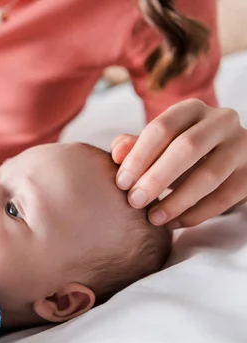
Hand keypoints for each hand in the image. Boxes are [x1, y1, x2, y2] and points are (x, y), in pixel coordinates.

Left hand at [111, 99, 246, 228]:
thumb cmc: (176, 152)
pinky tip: (175, 223)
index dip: (139, 157)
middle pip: (187, 148)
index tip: (121, 183)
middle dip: (157, 178)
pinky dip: (197, 214)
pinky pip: (225, 197)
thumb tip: (116, 153)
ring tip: (153, 218)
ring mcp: (241, 145)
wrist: (221, 159)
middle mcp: (221, 121)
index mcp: (190, 109)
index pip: (161, 128)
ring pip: (210, 175)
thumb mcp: (155, 146)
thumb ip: (133, 146)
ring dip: (177, 201)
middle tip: (134, 202)